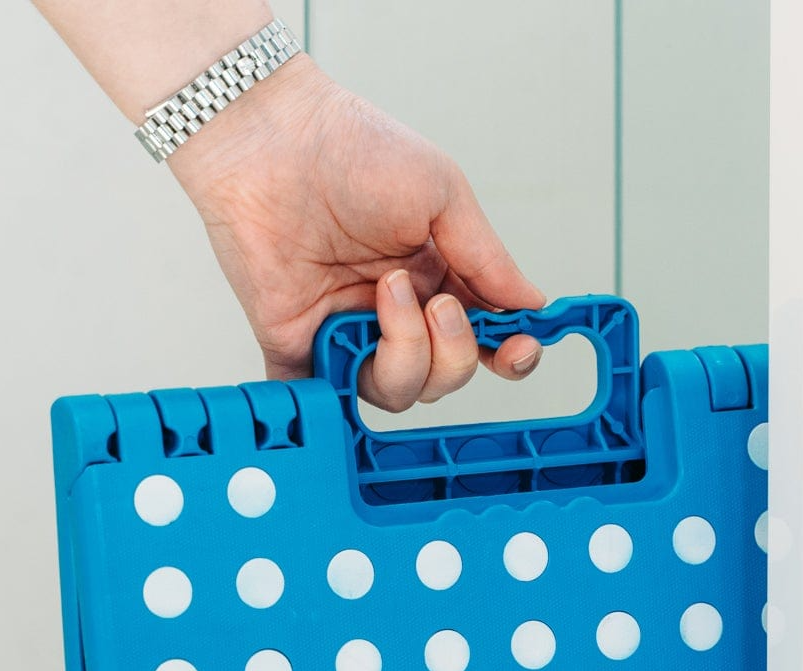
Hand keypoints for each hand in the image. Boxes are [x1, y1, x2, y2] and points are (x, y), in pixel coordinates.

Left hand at [168, 54, 546, 404]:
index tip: (521, 348)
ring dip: (408, 351)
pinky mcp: (301, 346)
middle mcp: (396, 314)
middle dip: (454, 351)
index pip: (483, 339)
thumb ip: (488, 258)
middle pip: (445, 377)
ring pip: (399, 393)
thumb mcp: (442, 192)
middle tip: (437, 303)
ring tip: (388, 291)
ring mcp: (349, 333)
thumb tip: (532, 303)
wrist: (270, 139)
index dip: (508, 356)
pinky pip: (328, 398)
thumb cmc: (350, 148)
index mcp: (436, 278)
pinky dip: (339, 394)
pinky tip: (351, 345)